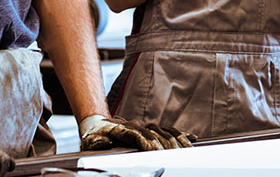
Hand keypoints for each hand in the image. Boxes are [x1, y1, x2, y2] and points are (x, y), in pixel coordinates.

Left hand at [79, 115, 195, 150]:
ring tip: (187, 151)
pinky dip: (180, 134)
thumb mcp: (89, 141)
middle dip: (167, 145)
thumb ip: (96, 142)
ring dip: (176, 141)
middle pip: (156, 134)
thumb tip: (105, 143)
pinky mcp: (149, 129)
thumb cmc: (93, 136)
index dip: (148, 142)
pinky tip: (191, 139)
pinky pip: (167, 130)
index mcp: (122, 129)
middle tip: (178, 156)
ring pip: (164, 132)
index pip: (139, 135)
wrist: (96, 123)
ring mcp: (144, 127)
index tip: (157, 151)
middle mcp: (136, 126)